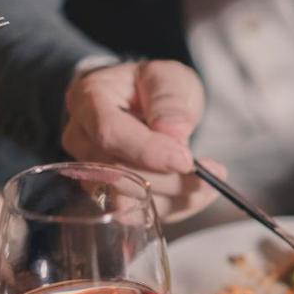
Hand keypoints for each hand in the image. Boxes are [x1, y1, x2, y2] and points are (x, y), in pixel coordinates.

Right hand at [62, 60, 224, 221]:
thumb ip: (169, 99)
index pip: (109, 133)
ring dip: (176, 198)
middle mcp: (80, 138)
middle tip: (212, 173)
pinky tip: (196, 194)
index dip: (148, 151)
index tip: (186, 160)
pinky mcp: (109, 197)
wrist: (143, 104)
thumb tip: (172, 132)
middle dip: (170, 180)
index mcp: (88, 99)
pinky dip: (174, 209)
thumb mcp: (168, 78)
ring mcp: (90, 172)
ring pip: (128, 200)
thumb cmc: (152, 88)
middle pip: (118, 174)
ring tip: (210, 183)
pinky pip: (139, 215)